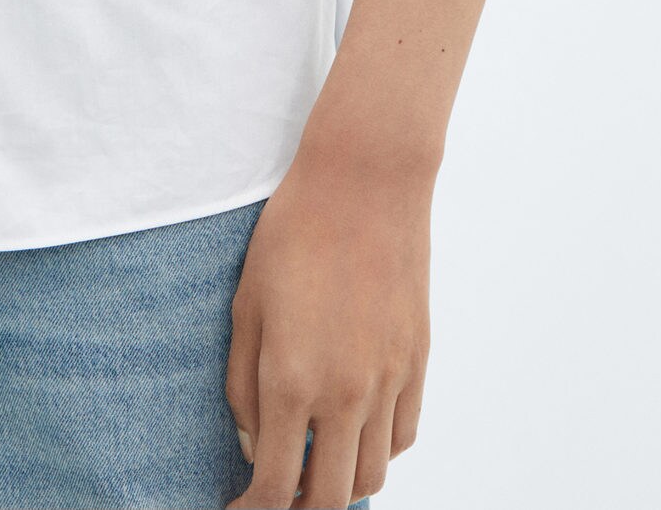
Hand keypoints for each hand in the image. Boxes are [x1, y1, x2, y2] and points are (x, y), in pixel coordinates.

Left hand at [225, 140, 430, 507]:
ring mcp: (389, 380)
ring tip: (316, 465)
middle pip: (331, 499)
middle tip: (278, 491)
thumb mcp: (245, 305)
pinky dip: (379, 450)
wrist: (364, 182)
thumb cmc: (293, 234)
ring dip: (342, 483)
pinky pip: (403, 435)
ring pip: (374, 475)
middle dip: (300, 508)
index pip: (276, 487)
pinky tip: (355, 430)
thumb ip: (243, 385)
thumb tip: (254, 445)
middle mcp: (345, 393)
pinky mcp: (417, 362)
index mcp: (292, 380)